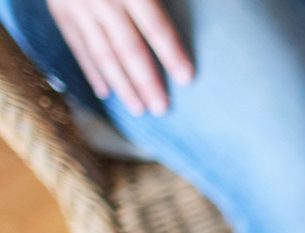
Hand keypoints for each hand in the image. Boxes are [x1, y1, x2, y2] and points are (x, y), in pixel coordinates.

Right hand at [48, 0, 192, 116]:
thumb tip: (205, 5)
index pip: (154, 26)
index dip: (172, 53)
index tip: (188, 78)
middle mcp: (101, 0)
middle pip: (128, 48)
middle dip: (146, 81)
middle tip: (162, 109)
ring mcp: (77, 6)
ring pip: (101, 52)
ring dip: (121, 84)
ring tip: (139, 109)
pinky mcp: (59, 10)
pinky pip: (77, 45)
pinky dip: (91, 70)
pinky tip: (105, 92)